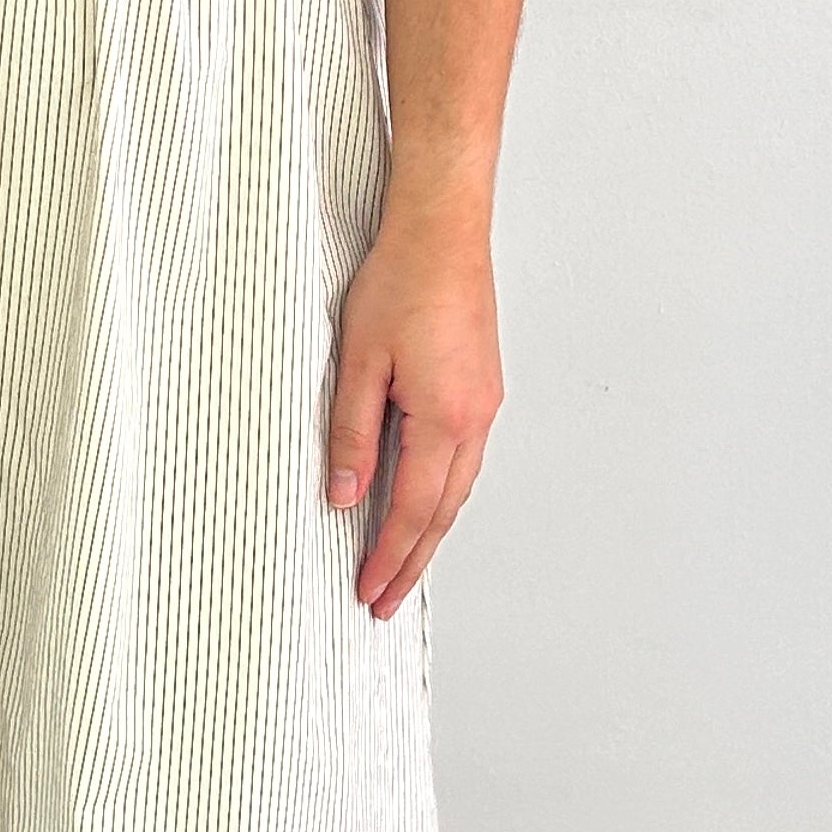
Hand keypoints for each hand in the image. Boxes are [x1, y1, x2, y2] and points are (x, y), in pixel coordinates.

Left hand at [325, 224, 502, 620]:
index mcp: (445, 418)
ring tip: (403, 565)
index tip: (370, 592)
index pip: (414, 510)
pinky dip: (443, 494)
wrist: (443, 230)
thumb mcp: (358, 361)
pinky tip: (425, 502)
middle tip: (385, 601)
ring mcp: (485, 403)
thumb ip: (351, 433)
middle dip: (413, 561)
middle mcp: (475, 418)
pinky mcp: (483, 387)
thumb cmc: (400, 281)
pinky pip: (464, 460)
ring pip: (459, 488)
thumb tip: (345, 496)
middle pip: (444, 512)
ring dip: (430, 531)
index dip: (390, 557)